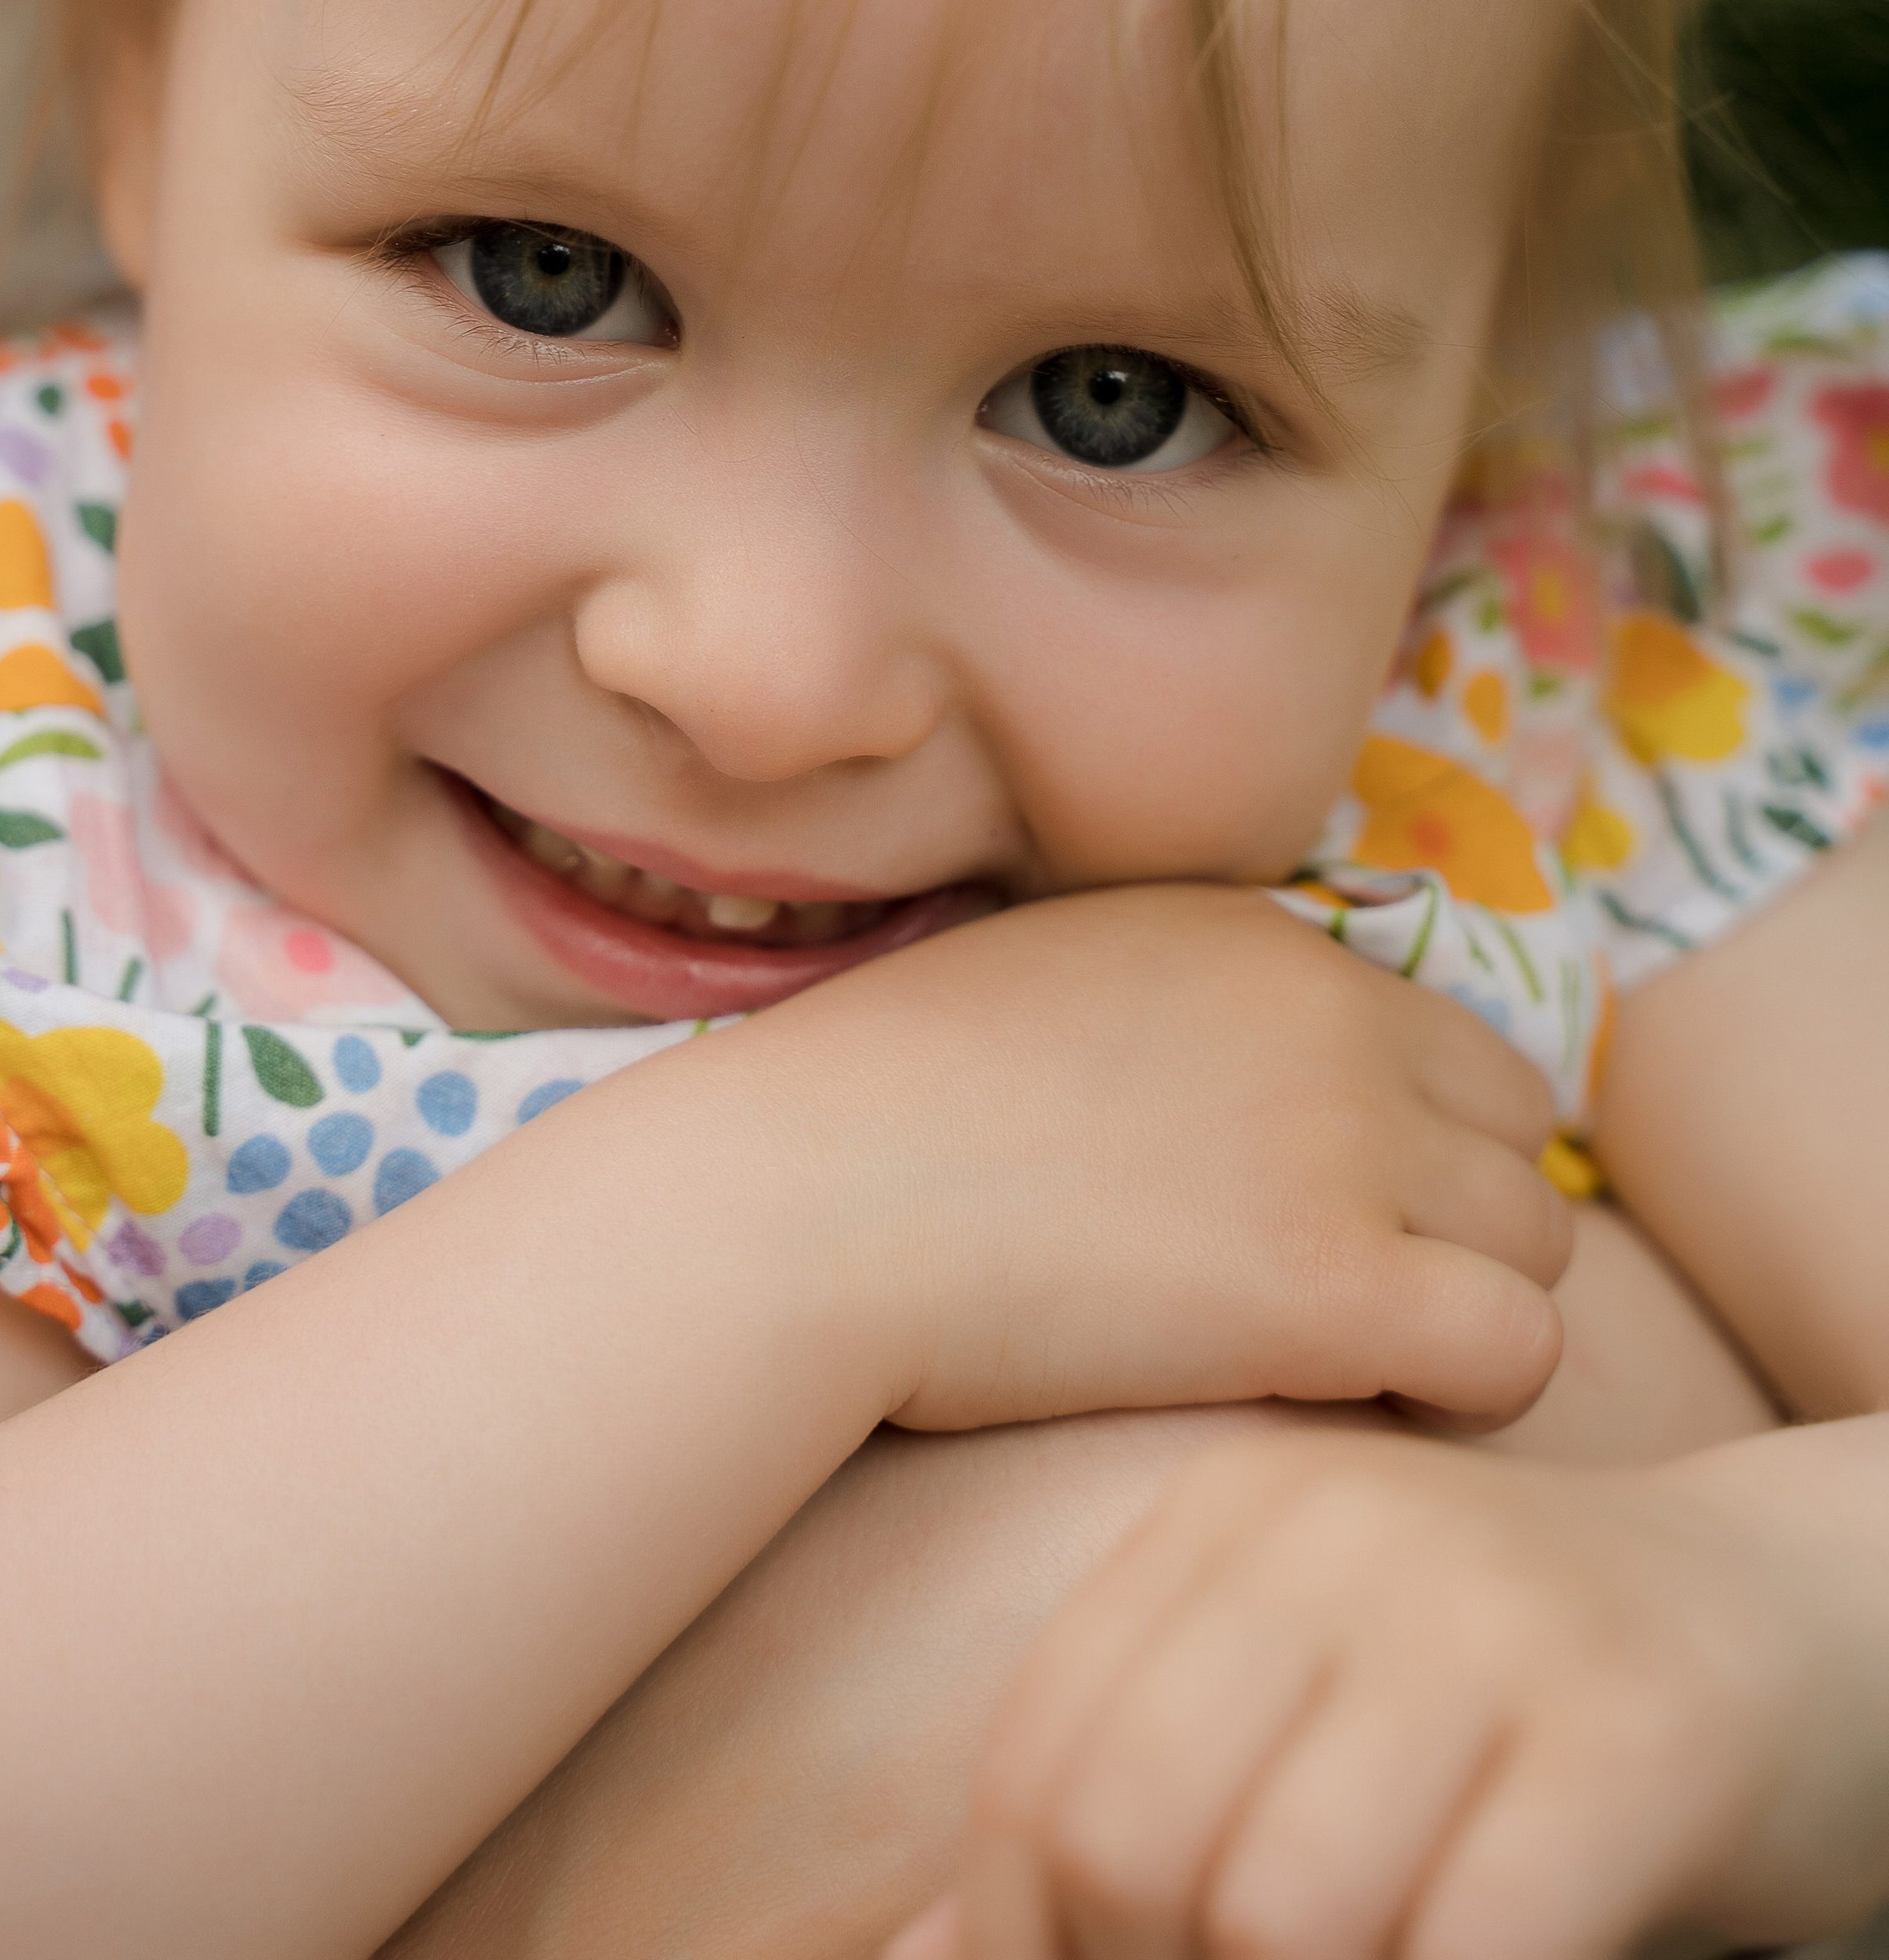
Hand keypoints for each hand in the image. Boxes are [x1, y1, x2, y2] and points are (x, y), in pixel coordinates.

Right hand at [726, 886, 1571, 1436]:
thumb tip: (1233, 1088)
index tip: (1328, 1220)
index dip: (1416, 1150)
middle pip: (1522, 1138)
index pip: (1452, 1045)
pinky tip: (1346, 1406)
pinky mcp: (1337, 1284)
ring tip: (1338, 1365)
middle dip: (1460, 1228)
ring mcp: (1345, 1143)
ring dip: (1463, 1313)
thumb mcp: (1050, 986)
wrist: (801, 1202)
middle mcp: (1331, 1016)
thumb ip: (1180, 1012)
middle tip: (1346, 1303)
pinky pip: (1518, 1351)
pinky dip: (1460, 1394)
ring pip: (1540, 1246)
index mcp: (1261, 936)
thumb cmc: (876, 1118)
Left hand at [885, 1426, 1888, 1959]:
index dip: (1026, 1941)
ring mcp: (1495, 1620)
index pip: (1037, 1768)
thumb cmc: (1512, 1702)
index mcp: (1232, 1513)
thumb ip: (1119, 1813)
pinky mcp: (1637, 1735)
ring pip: (1282, 1912)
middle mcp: (1344, 1531)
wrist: (1810, 1621)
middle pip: (1132, 1841)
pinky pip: (1465, 1947)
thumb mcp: (1300, 1708)